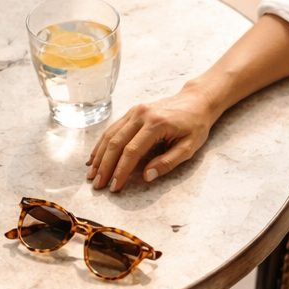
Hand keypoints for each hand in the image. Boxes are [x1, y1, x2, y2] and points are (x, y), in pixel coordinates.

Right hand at [86, 84, 215, 191]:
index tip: (114, 186)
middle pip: (116, 143)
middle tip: (97, 185)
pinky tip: (95, 158)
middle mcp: (141, 115)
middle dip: (105, 166)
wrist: (196, 101)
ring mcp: (134, 111)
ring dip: (99, 156)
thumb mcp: (189, 147)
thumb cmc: (195, 125)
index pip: (132, 151)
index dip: (121, 170)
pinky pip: (113, 129)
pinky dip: (102, 144)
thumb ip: (168, 162)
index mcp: (156, 124)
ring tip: (92, 175)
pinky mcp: (132, 112)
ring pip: (110, 135)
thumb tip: (146, 176)